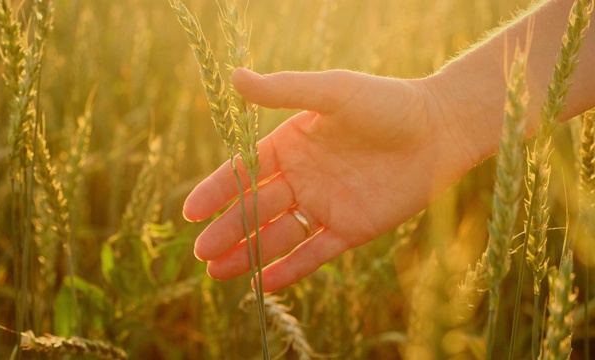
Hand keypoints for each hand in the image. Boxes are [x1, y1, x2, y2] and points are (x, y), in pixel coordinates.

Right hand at [183, 68, 475, 291]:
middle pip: (255, 209)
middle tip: (200, 252)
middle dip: (227, 231)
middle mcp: (302, 178)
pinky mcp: (350, 229)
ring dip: (248, 254)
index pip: (243, 172)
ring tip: (217, 273)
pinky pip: (313, 253)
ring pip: (278, 235)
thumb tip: (235, 78)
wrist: (439, 130)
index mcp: (290, 146)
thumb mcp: (332, 92)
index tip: (190, 212)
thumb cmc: (386, 103)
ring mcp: (324, 205)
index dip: (215, 191)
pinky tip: (263, 283)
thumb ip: (284, 90)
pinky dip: (289, 269)